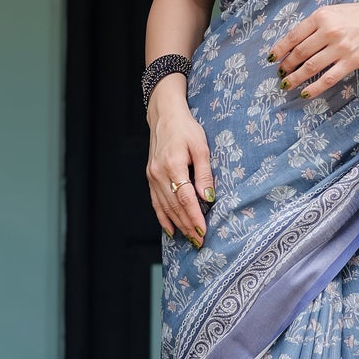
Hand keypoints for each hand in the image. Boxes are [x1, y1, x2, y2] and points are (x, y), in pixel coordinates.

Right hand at [146, 90, 213, 245]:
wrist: (165, 116)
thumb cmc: (186, 129)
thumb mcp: (201, 146)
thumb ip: (204, 173)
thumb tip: (207, 197)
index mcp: (172, 165)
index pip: (185, 198)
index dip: (194, 217)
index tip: (204, 231)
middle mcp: (159, 174)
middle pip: (174, 206)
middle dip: (188, 226)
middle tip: (200, 242)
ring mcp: (152, 176)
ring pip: (165, 207)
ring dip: (178, 225)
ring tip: (190, 239)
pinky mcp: (150, 177)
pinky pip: (156, 202)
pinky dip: (163, 218)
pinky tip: (171, 230)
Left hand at [271, 2, 358, 98]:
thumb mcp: (334, 11)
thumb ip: (315, 24)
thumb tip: (295, 42)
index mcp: (322, 16)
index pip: (294, 35)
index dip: (280, 49)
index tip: (272, 58)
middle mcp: (330, 31)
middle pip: (300, 52)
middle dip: (287, 65)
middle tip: (280, 72)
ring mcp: (341, 48)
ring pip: (311, 67)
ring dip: (296, 77)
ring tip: (287, 83)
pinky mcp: (351, 62)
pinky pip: (328, 79)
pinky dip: (314, 88)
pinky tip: (304, 93)